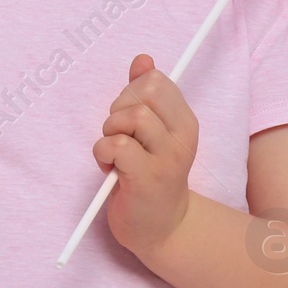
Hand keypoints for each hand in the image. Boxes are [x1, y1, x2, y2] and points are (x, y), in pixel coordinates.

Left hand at [93, 53, 197, 258]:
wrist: (162, 228)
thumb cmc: (150, 175)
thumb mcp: (151, 133)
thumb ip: (145, 96)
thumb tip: (142, 59)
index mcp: (184, 121)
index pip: (156, 80)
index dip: (131, 93)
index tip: (129, 118)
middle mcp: (182, 136)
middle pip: (144, 93)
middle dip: (118, 109)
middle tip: (118, 135)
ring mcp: (167, 157)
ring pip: (131, 117)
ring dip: (109, 133)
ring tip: (113, 155)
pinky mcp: (148, 177)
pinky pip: (117, 145)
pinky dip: (102, 153)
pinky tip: (109, 169)